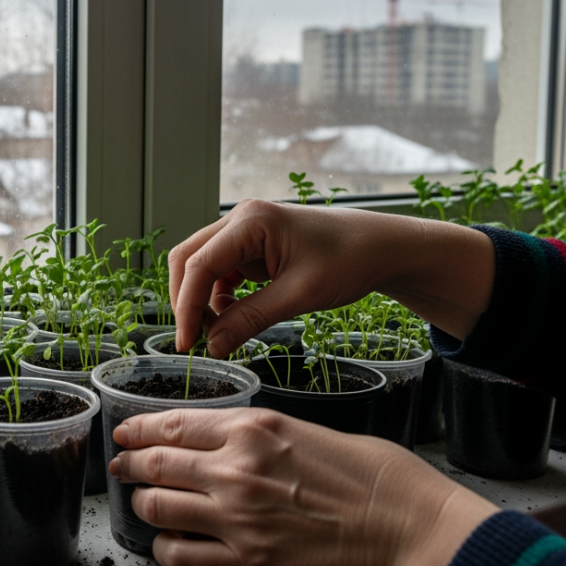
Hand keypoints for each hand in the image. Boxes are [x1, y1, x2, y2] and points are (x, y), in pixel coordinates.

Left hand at [108, 408, 496, 565]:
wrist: (408, 529)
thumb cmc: (374, 479)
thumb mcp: (309, 431)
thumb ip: (258, 435)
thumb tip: (225, 442)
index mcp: (254, 428)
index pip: (173, 424)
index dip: (138, 429)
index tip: (125, 434)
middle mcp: (236, 469)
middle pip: (155, 463)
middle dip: (130, 465)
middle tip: (120, 468)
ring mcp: (237, 519)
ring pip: (157, 506)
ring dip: (144, 503)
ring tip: (146, 503)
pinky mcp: (246, 565)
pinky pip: (180, 556)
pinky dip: (166, 547)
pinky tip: (171, 542)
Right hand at [168, 200, 494, 356]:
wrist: (379, 248)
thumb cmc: (348, 261)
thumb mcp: (299, 296)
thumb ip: (251, 319)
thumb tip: (213, 345)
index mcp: (251, 221)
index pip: (199, 265)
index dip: (186, 306)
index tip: (187, 343)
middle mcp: (240, 220)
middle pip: (189, 260)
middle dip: (186, 301)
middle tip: (194, 341)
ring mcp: (244, 232)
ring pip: (201, 266)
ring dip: (200, 300)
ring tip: (216, 333)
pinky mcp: (252, 247)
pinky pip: (220, 272)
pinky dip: (217, 297)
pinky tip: (231, 318)